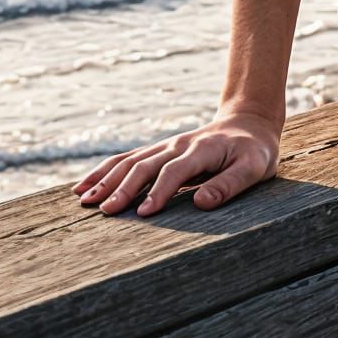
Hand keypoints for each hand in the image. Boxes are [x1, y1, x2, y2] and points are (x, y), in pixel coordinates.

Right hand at [71, 108, 282, 216]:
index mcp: (203, 149)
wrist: (249, 124)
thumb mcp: (255, 167)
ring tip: (83, 200)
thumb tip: (200, 202)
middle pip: (146, 164)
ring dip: (106, 179)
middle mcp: (179, 145)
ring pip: (130, 161)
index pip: (176, 171)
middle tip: (105, 211)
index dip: (159, 191)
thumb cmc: (255, 152)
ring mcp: (166, 146)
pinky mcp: (159, 152)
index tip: (144, 213)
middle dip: (124, 187)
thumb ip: (230, 184)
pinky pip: (127, 159)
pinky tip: (82, 186)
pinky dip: (104, 171)